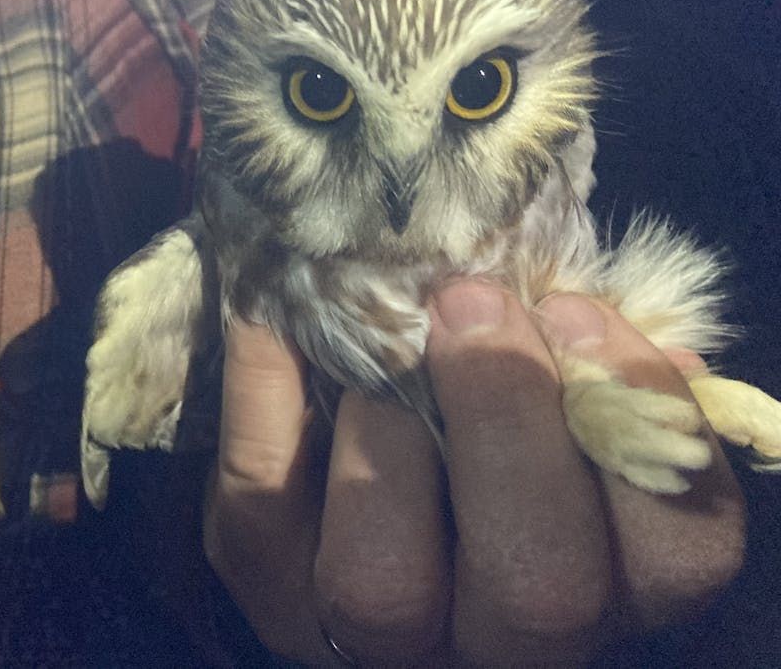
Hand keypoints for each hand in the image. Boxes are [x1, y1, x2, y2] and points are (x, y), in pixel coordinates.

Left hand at [202, 278, 744, 665]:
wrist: (352, 455)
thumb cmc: (481, 408)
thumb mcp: (547, 387)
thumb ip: (574, 363)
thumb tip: (581, 315)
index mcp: (606, 579)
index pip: (678, 551)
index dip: (640, 423)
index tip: (576, 312)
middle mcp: (500, 636)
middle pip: (537, 584)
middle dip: (506, 422)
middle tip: (469, 302)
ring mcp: (375, 631)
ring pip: (384, 579)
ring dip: (385, 431)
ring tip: (380, 341)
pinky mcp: (270, 588)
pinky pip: (259, 503)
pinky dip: (264, 391)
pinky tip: (271, 314)